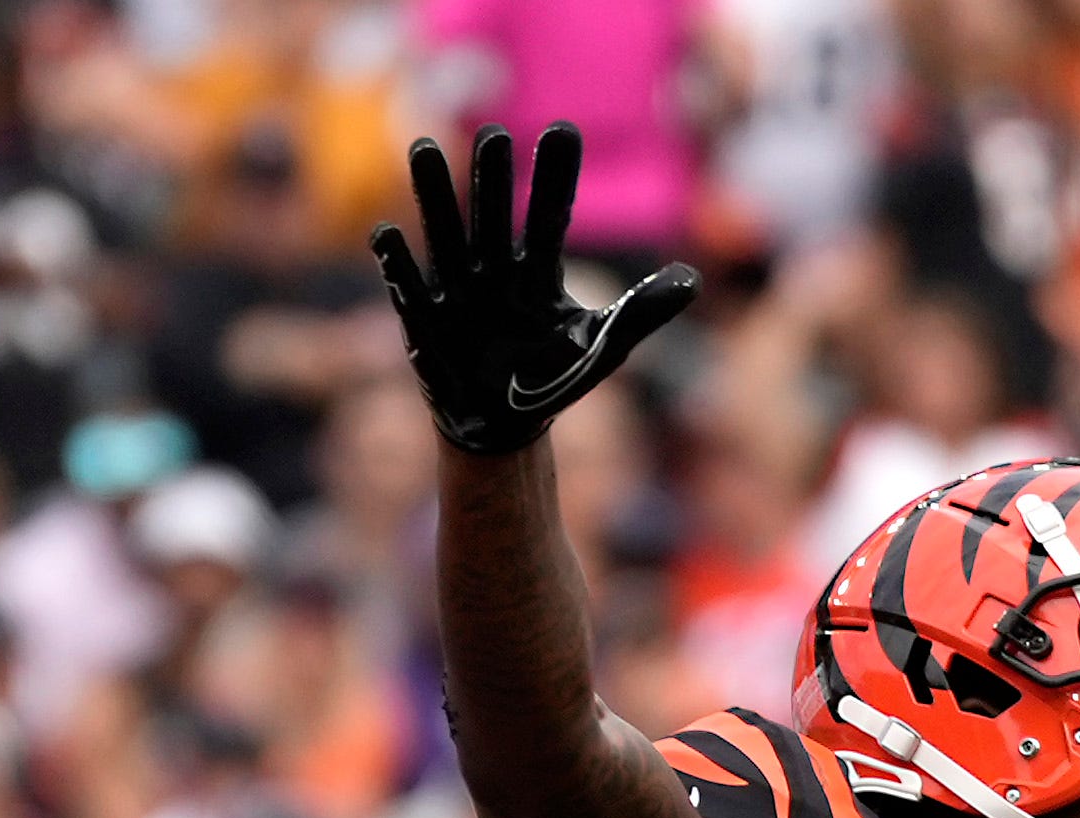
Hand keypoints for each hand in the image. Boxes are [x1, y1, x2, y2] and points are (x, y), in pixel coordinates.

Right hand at [375, 124, 699, 457]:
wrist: (506, 424)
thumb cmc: (553, 377)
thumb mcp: (604, 347)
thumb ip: (642, 311)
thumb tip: (693, 279)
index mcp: (538, 272)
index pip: (551, 217)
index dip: (556, 177)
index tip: (563, 131)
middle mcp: (495, 270)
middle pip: (494, 216)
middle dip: (492, 179)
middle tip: (494, 136)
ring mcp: (459, 293)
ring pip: (447, 237)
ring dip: (435, 197)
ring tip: (424, 148)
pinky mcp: (427, 324)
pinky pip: (410, 291)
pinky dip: (400, 267)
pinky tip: (387, 233)